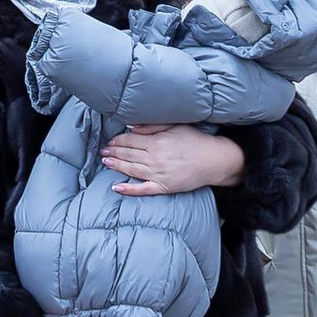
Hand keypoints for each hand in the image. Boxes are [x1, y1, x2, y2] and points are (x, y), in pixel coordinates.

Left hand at [104, 125, 246, 195]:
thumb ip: (152, 126)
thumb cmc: (195, 141)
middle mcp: (154, 159)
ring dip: (116, 165)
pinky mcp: (164, 187)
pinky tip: (116, 187)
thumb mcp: (175, 126)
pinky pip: (143, 189)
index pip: (130, 141)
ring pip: (131, 170)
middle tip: (103, 151)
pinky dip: (128, 189)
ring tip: (106, 162)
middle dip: (114, 152)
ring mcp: (158, 174)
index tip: (110, 140)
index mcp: (156, 143)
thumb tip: (133, 127)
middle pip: (128, 154)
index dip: (118, 140)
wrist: (213, 161)